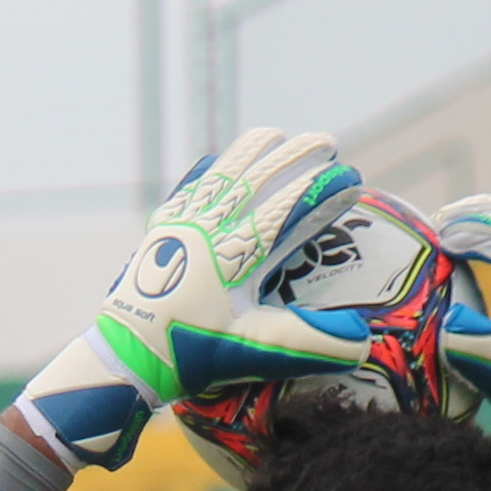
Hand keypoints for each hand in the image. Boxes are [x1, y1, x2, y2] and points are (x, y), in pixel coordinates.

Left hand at [12, 128, 364, 468]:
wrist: (128, 356)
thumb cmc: (191, 353)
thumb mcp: (254, 351)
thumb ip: (309, 344)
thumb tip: (363, 340)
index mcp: (234, 251)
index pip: (285, 206)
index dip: (319, 188)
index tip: (348, 175)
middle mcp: (207, 228)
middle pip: (256, 177)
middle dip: (294, 155)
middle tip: (326, 140)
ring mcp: (180, 226)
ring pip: (219, 174)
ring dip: (250, 151)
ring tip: (273, 134)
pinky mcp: (160, 235)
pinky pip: (187, 190)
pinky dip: (207, 172)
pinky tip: (214, 164)